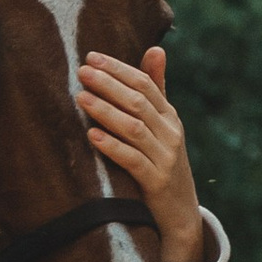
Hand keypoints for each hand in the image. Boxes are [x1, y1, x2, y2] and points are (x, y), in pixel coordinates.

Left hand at [79, 45, 204, 261]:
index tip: (92, 57)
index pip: (144, 83)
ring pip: (134, 128)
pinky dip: (112, 147)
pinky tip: (93, 136)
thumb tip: (155, 48)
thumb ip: (156, 90)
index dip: (118, 69)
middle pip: (138, 101)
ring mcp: (165, 157)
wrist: (180, 213)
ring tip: (80, 98)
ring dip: (106, 111)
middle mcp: (170, 133)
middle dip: (109, 84)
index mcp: (169, 116)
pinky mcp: (156, 182)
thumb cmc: (163, 164)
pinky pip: (133, 160)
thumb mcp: (163, 126)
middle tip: (82, 71)